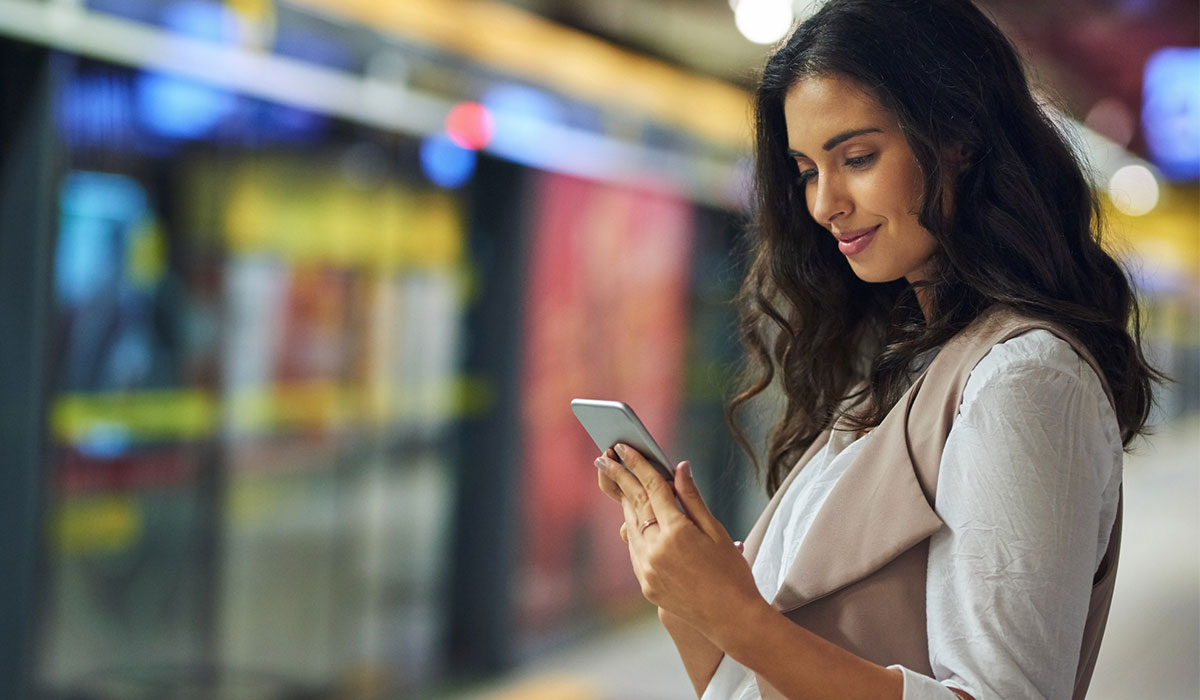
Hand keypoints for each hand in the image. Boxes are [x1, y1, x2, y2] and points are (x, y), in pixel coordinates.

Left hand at [595, 444, 764, 639]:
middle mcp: (656, 551)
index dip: (638, 465)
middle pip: (634, 504)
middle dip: (619, 478)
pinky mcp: (645, 584)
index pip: (652, 489)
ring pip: (630, 527)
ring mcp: (647, 570)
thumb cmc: (732, 572)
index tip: (624, 447)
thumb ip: (692, 498)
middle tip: (605, 456)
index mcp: (677, 533)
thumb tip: (679, 467)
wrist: (732, 618)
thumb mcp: (716, 531)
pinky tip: (632, 518)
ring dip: (625, 503)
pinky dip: (633, 530)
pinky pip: (634, 550)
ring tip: (617, 481)